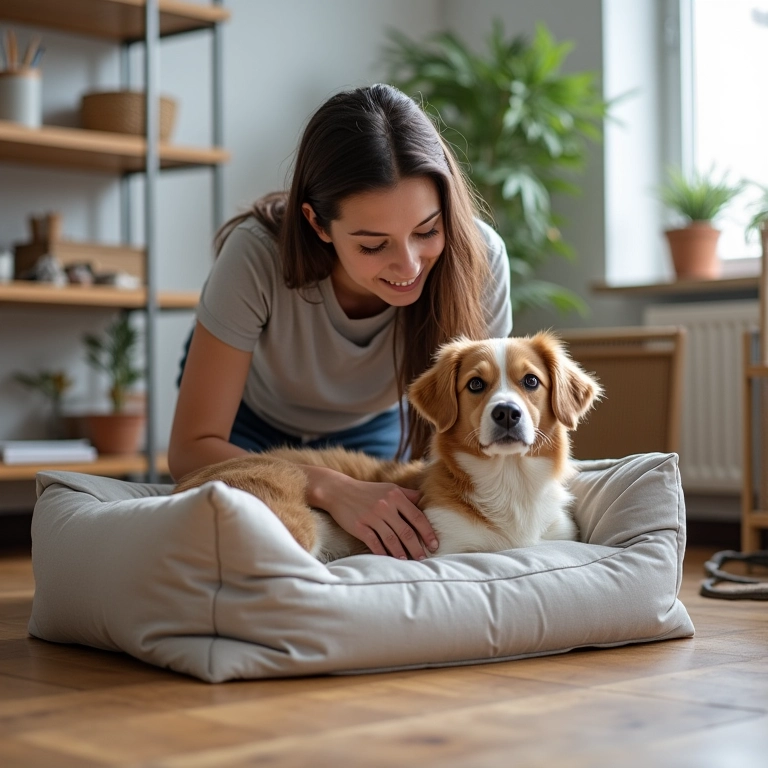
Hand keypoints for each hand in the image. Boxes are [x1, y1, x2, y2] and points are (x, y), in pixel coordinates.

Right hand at [308, 468, 438, 559]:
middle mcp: (385, 506)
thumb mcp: (389, 488)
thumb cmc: (367, 491)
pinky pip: (374, 543)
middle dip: (417, 547)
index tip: (434, 544)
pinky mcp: (359, 526)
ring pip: (391, 539)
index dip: (428, 532)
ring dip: (401, 553)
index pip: (417, 517)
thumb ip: (408, 495)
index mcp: (395, 496)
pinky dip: (383, 553)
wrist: (338, 491)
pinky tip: (389, 559)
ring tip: (408, 562)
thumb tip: (425, 501)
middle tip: (424, 558)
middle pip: (406, 531)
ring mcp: (371, 517)